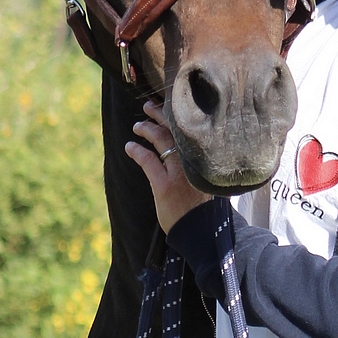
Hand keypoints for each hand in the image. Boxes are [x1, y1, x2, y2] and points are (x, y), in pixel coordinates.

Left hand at [125, 100, 211, 232]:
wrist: (203, 231)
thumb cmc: (205, 207)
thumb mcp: (208, 180)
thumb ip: (199, 165)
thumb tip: (191, 151)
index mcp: (204, 158)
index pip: (189, 129)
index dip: (176, 116)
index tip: (168, 106)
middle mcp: (192, 161)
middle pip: (175, 129)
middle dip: (160, 115)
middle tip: (148, 106)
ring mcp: (179, 173)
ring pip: (161, 141)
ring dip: (147, 130)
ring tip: (138, 126)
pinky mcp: (164, 186)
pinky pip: (148, 161)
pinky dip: (137, 152)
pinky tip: (129, 147)